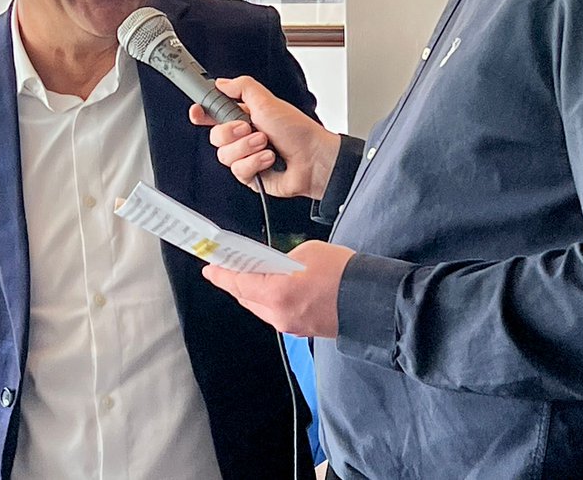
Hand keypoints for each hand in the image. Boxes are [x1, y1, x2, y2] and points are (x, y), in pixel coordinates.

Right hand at [188, 75, 340, 199]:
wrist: (313, 160)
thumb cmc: (297, 130)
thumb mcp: (268, 101)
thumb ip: (242, 87)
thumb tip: (222, 83)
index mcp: (244, 116)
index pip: (214, 113)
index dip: (202, 113)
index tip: (198, 112)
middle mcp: (243, 137)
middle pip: (215, 136)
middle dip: (232, 132)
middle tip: (249, 128)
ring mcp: (246, 157)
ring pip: (224, 155)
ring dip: (247, 148)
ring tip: (266, 144)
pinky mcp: (250, 175)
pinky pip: (238, 171)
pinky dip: (255, 163)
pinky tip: (270, 159)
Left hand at [201, 240, 354, 337]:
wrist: (372, 300)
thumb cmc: (344, 273)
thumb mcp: (306, 252)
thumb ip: (281, 259)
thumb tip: (271, 265)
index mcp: (277, 293)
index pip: (237, 283)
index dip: (221, 274)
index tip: (210, 267)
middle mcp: (279, 314)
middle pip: (245, 297)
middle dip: (235, 281)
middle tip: (228, 266)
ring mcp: (290, 326)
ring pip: (260, 307)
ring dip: (252, 291)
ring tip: (250, 274)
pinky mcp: (302, 330)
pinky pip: (275, 313)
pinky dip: (269, 300)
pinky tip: (273, 287)